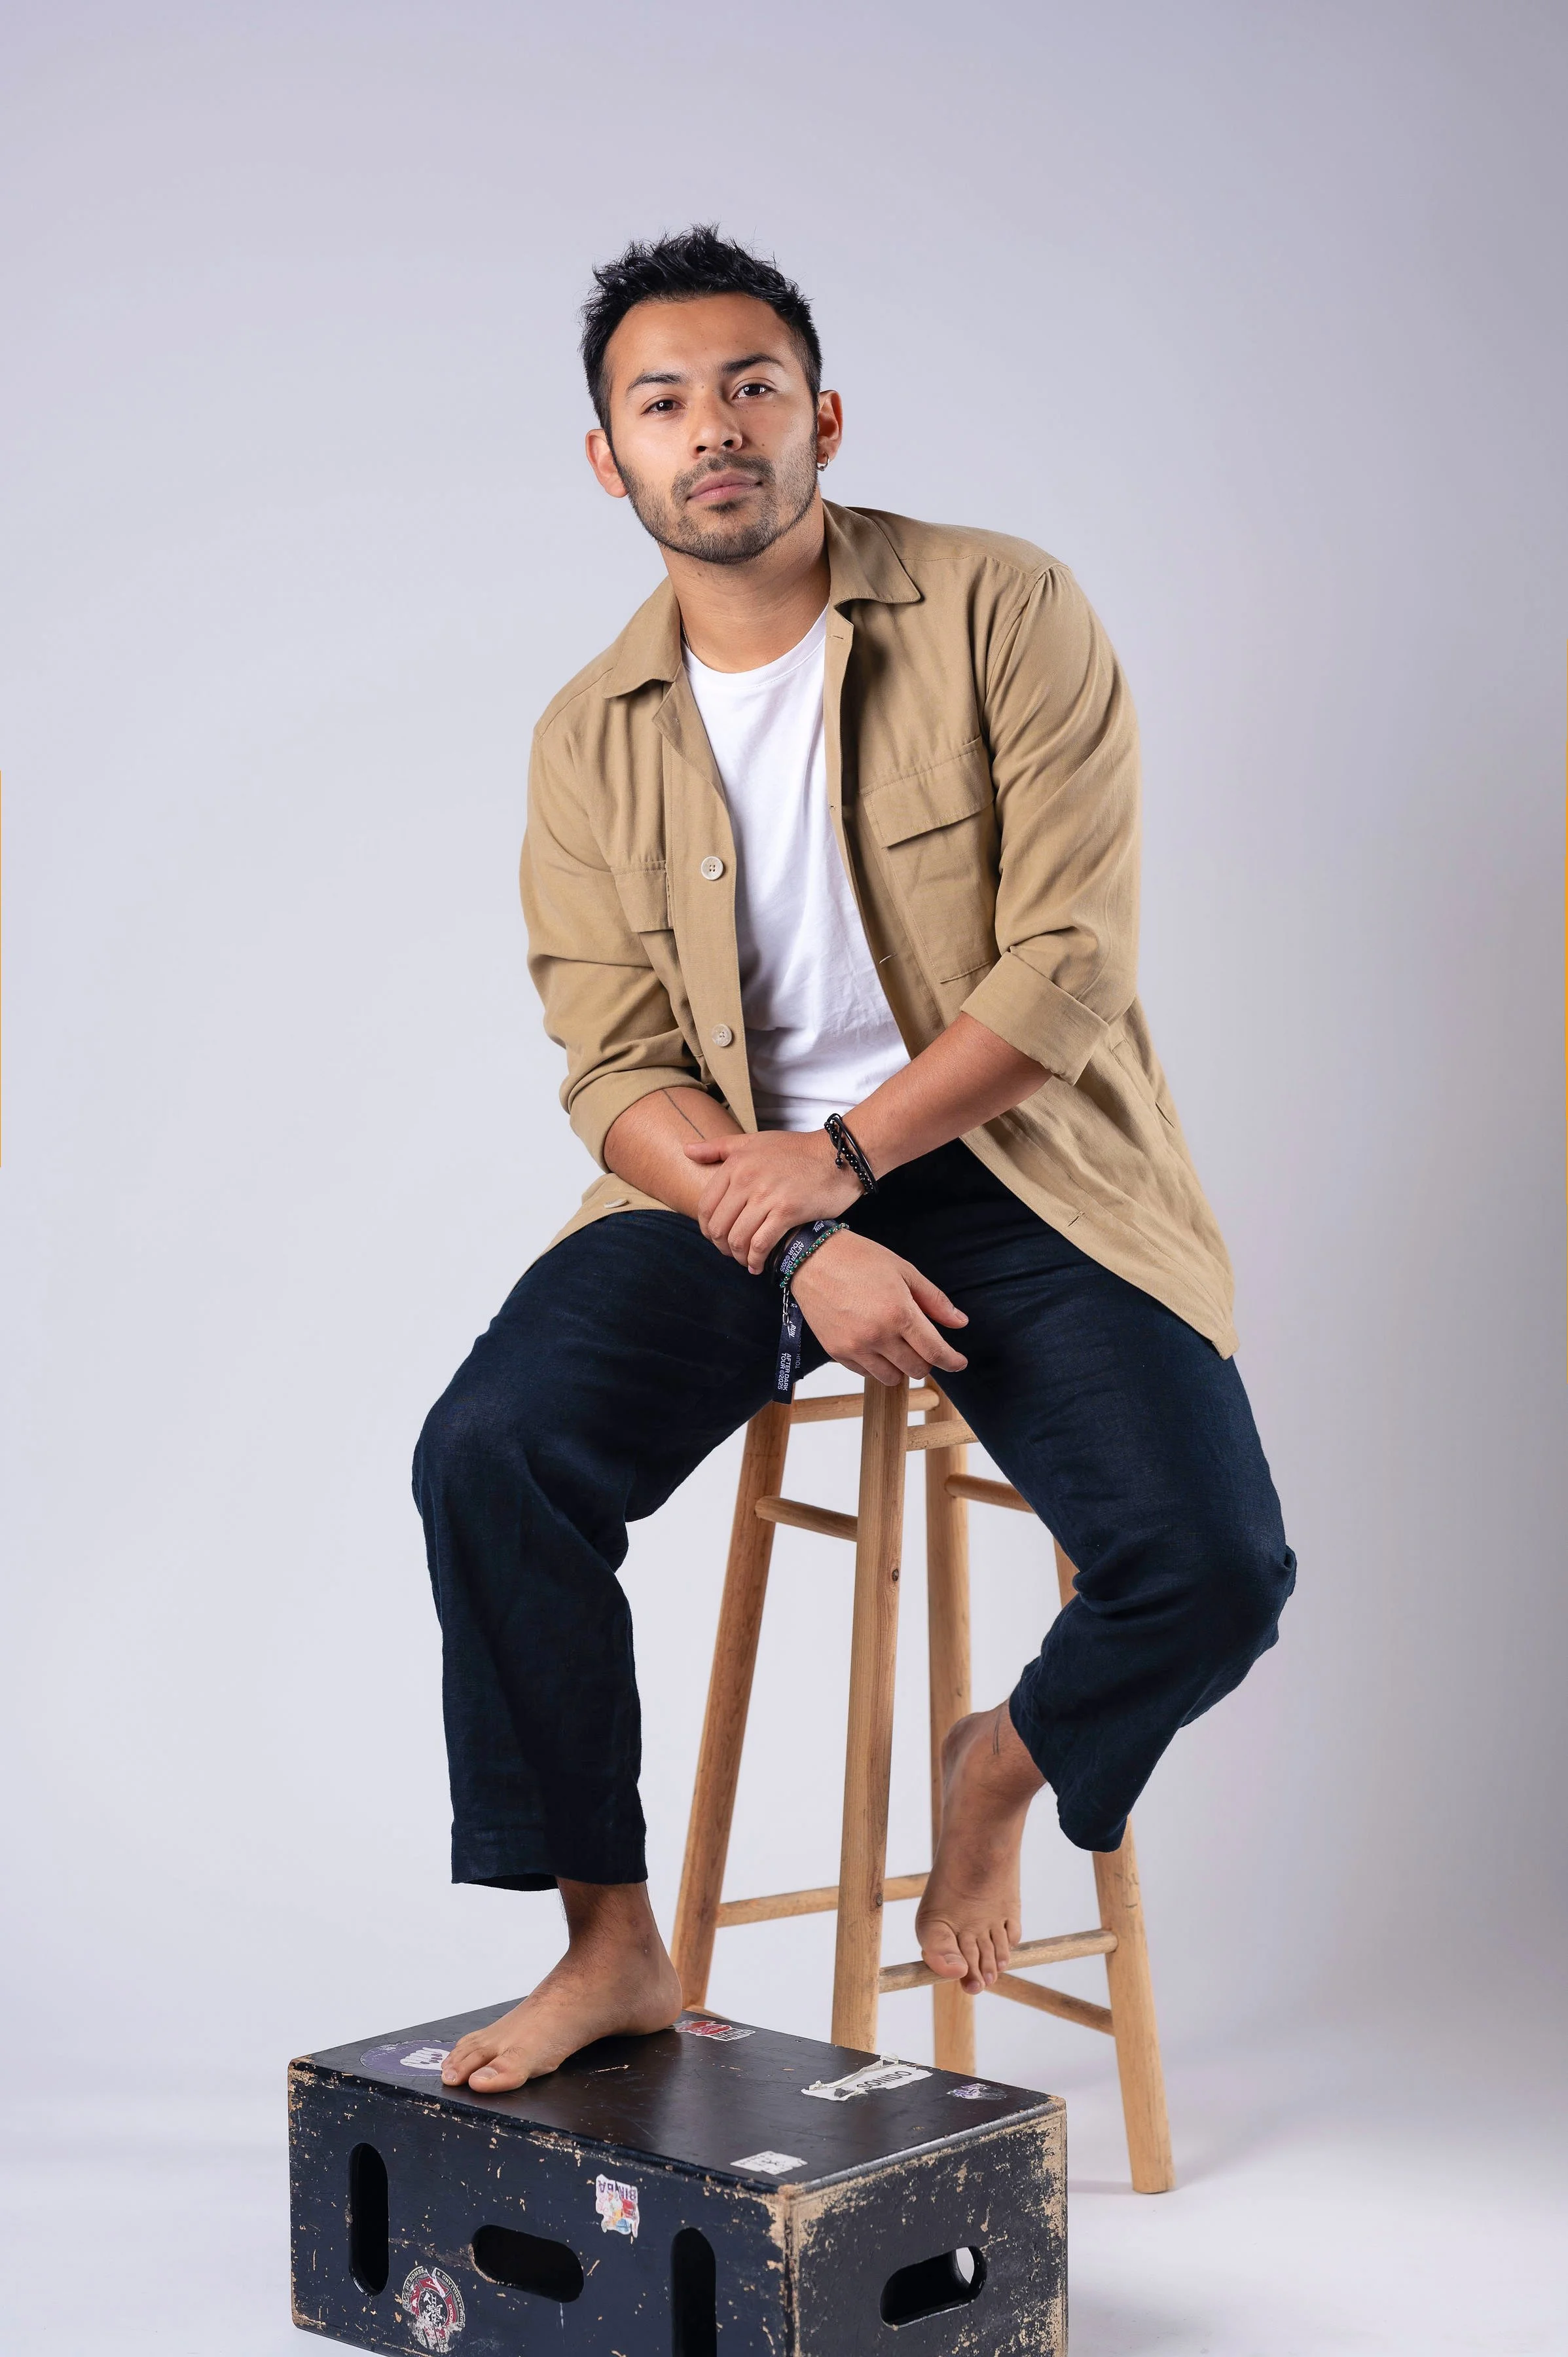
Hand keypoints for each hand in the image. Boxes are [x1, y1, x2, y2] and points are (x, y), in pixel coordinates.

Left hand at [684, 1128, 860, 1269]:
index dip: (707, 1228)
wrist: (839, 1154)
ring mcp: (766, 1196)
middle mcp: (746, 1180)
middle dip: (722, 1246)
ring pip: (737, 1239)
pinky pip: (761, 1244)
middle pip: (718, 1226)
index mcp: (735, 1164)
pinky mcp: (787, 1212)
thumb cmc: (797, 1150)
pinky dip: (756, 1260)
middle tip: (732, 1253)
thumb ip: (718, 1147)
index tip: (717, 1237)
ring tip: (746, 1261)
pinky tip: (759, 1265)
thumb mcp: (754, 1141)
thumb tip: (686, 1150)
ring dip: (739, 1257)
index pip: (705, 1206)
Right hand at [789, 1231, 968, 1386]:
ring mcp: (855, 1347)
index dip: (952, 1361)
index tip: (959, 1362)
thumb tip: (960, 1322)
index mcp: (899, 1313)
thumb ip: (934, 1300)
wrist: (811, 1258)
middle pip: (916, 1369)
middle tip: (923, 1345)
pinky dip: (876, 1365)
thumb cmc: (858, 1258)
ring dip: (901, 1366)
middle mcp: (877, 1335)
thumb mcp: (904, 1271)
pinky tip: (875, 1344)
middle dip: (927, 1361)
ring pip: (891, 1378)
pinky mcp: (836, 1352)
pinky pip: (866, 1373)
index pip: (935, 1351)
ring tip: (897, 1344)